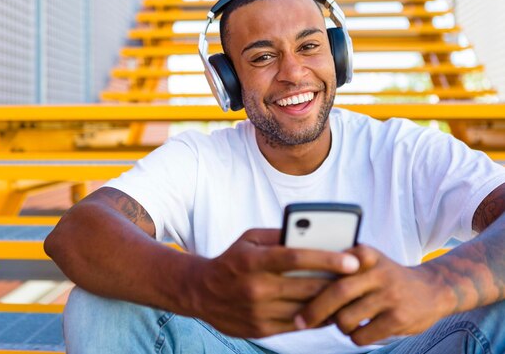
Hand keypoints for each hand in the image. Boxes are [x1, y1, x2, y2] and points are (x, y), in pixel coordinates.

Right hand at [186, 228, 360, 337]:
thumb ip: (279, 235)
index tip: (352, 260)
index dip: (327, 258)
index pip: (295, 258)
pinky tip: (329, 307)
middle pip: (307, 286)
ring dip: (331, 301)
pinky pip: (299, 324)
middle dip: (337, 282)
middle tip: (361, 277)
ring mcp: (259, 311)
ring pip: (307, 308)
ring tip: (350, 292)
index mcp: (252, 260)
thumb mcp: (249, 239)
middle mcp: (256, 287)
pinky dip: (318, 316)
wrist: (202, 292)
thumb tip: (313, 233)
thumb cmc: (232, 260)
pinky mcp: (262, 329)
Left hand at [296, 245, 455, 345]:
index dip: (308, 277)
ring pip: (347, 318)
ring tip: (342, 321)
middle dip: (314, 310)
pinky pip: (363, 335)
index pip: (330, 263)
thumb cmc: (385, 276)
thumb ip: (340, 262)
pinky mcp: (399, 319)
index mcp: (365, 253)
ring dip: (338, 325)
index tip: (289, 287)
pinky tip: (360, 330)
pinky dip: (355, 337)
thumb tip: (295, 270)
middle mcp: (378, 272)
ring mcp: (390, 296)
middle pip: (336, 292)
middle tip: (299, 321)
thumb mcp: (367, 260)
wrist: (432, 290)